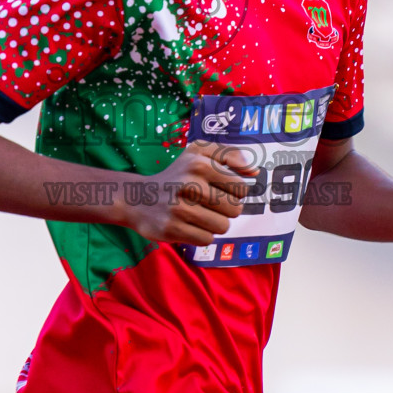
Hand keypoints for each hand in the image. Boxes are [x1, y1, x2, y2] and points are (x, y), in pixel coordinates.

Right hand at [120, 141, 258, 245]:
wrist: (138, 198)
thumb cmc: (177, 174)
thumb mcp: (198, 153)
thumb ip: (229, 155)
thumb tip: (253, 172)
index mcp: (199, 164)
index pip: (241, 188)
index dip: (234, 192)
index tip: (219, 190)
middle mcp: (189, 184)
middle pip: (235, 210)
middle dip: (226, 210)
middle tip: (209, 204)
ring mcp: (179, 208)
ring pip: (222, 227)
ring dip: (215, 223)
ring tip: (199, 214)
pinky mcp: (171, 229)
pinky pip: (206, 240)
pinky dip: (201, 235)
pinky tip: (189, 224)